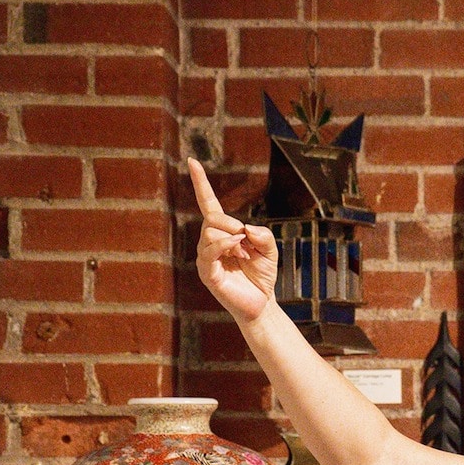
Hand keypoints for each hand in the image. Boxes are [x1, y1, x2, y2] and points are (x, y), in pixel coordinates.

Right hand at [188, 157, 279, 324]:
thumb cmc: (262, 276)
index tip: (193, 161)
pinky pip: (209, 250)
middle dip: (231, 222)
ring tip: (244, 254)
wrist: (262, 303)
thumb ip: (263, 234)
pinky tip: (238, 247)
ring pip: (209, 231)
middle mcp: (209, 242)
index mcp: (223, 233)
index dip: (201, 183)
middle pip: (211, 217)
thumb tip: (245, 228)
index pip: (208, 204)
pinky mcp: (206, 272)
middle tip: (246, 239)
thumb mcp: (270, 249)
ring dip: (232, 237)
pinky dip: (224, 244)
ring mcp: (205, 257)